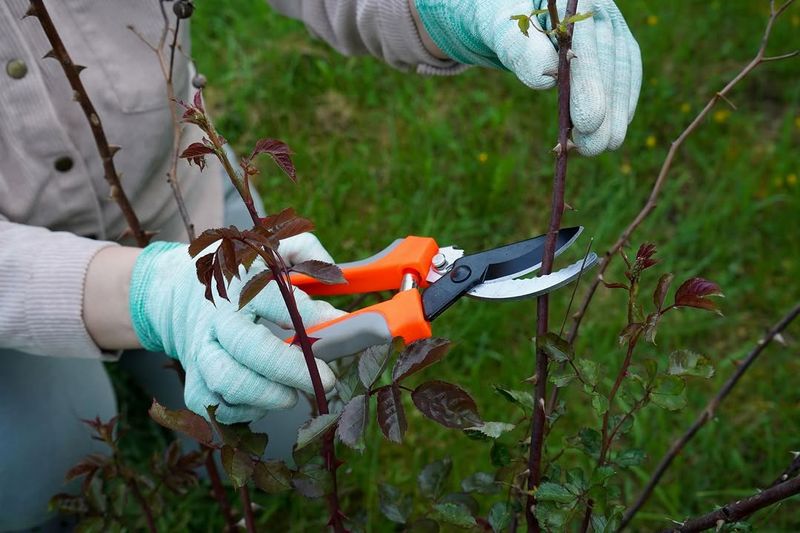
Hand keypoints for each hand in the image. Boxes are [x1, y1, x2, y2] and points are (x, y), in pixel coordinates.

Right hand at [129, 237, 343, 422]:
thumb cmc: (239, 275)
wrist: (176, 293)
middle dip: (292, 370)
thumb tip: (339, 278)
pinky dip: (244, 412)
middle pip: (249, 349)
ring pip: (229, 381)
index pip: (276, 300)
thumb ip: (306, 251)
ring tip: (292, 394)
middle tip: (326, 380)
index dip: (312, 315)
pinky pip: (215, 406)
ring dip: (268, 395)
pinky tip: (264, 400)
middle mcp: (217, 320)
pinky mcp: (193, 382)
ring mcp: (200, 353)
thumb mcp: (270, 249)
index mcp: (240, 286)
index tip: (341, 325)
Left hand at [413, 0, 641, 155]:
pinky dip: (622, 102)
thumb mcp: (503, 34)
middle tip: (596, 146)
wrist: (511, 22)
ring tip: (607, 146)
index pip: (588, 41)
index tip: (588, 121)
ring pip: (622, 69)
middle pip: (610, 59)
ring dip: (617, 110)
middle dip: (606, 105)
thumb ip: (521, 50)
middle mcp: (599, 10)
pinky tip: (617, 128)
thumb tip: (547, 78)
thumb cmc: (503, 25)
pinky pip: (625, 74)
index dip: (590, 83)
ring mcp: (611, 28)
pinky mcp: (616, 47)